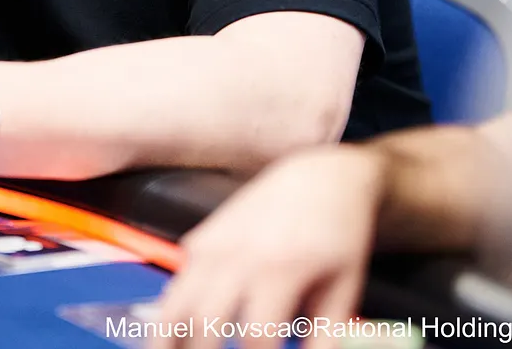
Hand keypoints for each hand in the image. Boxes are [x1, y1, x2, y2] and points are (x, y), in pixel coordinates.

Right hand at [151, 146, 385, 348]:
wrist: (318, 178)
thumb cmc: (337, 233)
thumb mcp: (344, 287)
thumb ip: (325, 337)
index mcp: (279, 269)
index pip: (257, 337)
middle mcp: (238, 255)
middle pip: (204, 323)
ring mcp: (213, 244)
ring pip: (175, 303)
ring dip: (167, 339)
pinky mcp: (202, 238)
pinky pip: (177, 283)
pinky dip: (173, 313)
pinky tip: (179, 334)